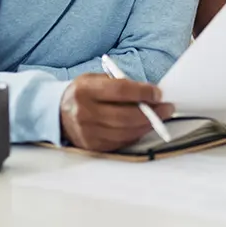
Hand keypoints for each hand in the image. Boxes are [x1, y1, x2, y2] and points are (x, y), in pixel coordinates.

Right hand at [59, 73, 174, 151]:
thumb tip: (150, 93)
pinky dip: (136, 134)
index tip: (158, 93)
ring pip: (126, 131)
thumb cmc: (84, 93)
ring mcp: (87, 133)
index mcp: (85, 90)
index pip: (120, 90)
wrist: (57, 112)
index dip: (143, 92)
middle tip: (167, 108)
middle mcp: (84, 113)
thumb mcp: (96, 79)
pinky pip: (121, 142)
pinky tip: (143, 127)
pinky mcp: (92, 147)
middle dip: (152, 112)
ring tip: (159, 117)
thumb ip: (120, 84)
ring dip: (147, 125)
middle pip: (126, 115)